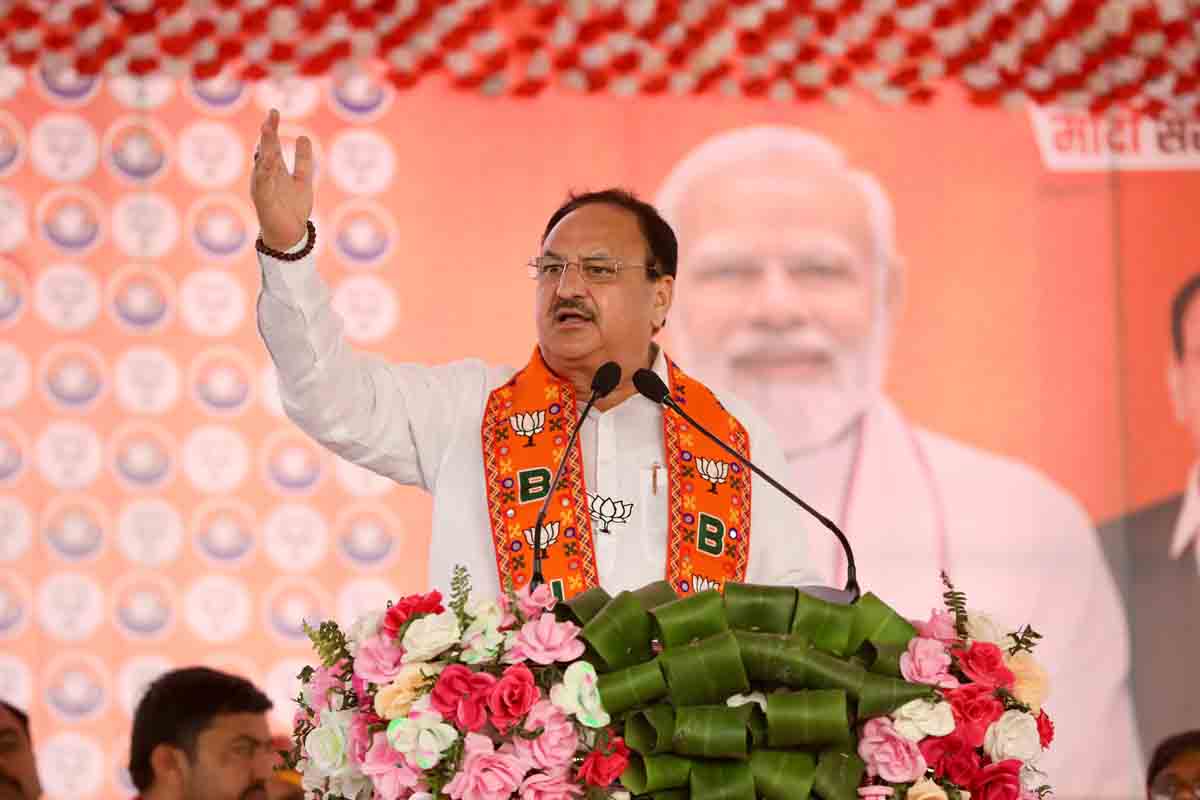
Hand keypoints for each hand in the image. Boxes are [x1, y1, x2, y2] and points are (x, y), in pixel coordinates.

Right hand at [250, 108, 313, 250]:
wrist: (289, 235)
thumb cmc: (293, 208)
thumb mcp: (302, 179)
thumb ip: (302, 160)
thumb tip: (303, 136)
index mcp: (275, 170)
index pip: (271, 145)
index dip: (272, 129)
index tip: (274, 111)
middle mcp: (266, 176)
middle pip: (265, 150)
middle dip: (267, 133)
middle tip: (270, 116)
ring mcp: (263, 188)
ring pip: (262, 164)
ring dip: (265, 147)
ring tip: (267, 130)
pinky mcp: (264, 202)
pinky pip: (263, 185)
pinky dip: (265, 173)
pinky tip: (268, 160)